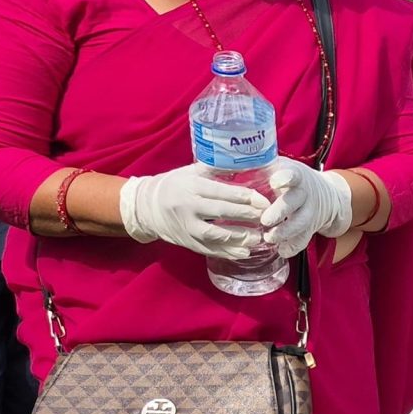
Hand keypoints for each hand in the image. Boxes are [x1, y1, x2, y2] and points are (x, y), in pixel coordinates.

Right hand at [118, 163, 270, 260]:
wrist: (146, 207)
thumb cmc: (175, 185)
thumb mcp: (191, 172)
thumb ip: (215, 169)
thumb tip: (243, 160)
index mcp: (191, 186)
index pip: (221, 192)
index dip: (245, 197)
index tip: (264, 201)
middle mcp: (188, 206)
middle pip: (221, 212)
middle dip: (246, 215)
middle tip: (265, 217)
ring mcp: (186, 226)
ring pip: (215, 234)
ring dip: (239, 237)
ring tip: (258, 237)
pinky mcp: (187, 242)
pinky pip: (208, 249)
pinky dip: (227, 252)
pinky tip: (244, 252)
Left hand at [257, 160, 356, 257]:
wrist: (326, 194)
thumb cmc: (291, 178)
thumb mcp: (281, 166)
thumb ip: (260, 166)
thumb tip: (224, 164)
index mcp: (296, 176)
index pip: (293, 175)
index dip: (285, 178)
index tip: (274, 182)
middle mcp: (305, 194)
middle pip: (294, 203)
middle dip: (280, 212)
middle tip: (264, 220)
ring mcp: (310, 212)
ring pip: (300, 223)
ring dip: (285, 232)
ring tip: (269, 238)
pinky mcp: (311, 228)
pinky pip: (304, 239)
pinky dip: (293, 246)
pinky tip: (282, 250)